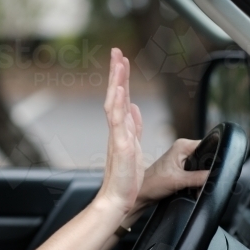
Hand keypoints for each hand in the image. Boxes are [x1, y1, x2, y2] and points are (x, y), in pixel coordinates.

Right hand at [95, 48, 143, 217]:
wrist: (118, 198)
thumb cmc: (125, 178)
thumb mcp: (134, 146)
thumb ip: (134, 126)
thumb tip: (135, 107)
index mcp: (122, 128)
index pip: (122, 98)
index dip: (122, 79)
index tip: (122, 60)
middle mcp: (117, 129)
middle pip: (115, 95)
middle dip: (117, 72)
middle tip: (116, 51)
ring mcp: (116, 136)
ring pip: (114, 103)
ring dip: (116, 82)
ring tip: (118, 62)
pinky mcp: (119, 146)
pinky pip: (117, 122)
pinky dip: (117, 104)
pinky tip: (118, 91)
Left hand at [132, 138, 210, 212]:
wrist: (143, 194)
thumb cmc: (153, 184)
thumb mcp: (178, 181)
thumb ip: (199, 177)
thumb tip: (215, 176)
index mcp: (182, 146)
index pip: (208, 144)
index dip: (215, 156)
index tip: (217, 169)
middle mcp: (183, 149)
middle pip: (207, 156)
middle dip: (209, 170)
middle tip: (206, 181)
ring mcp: (183, 159)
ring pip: (204, 166)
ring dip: (204, 177)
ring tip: (199, 186)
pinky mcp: (182, 168)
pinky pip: (198, 172)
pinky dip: (199, 181)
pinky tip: (196, 188)